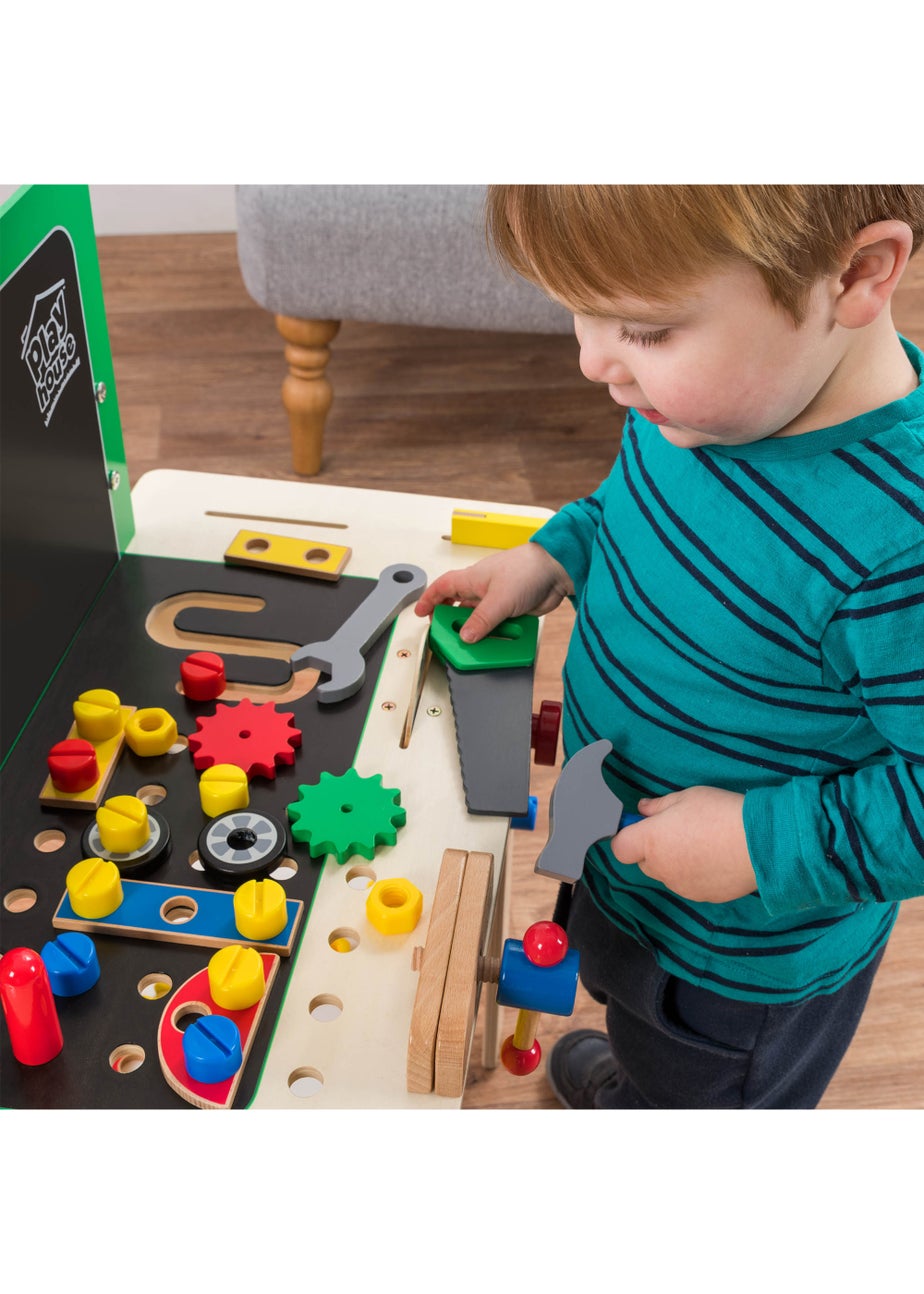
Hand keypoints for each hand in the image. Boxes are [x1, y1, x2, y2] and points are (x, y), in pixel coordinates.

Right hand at [414, 544, 572, 642]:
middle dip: (453, 623)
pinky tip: (499, 642)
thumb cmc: (527, 569)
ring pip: (480, 619)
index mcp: (471, 579)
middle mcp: (482, 589)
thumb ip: (480, 620)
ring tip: (475, 645)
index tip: (420, 613)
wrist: (557, 569)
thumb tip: (465, 636)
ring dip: (478, 631)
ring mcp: (498, 599)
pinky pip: (499, 625)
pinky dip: (498, 634)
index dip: (429, 600)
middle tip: (449, 638)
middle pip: (459, 608)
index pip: (442, 588)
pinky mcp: (514, 608)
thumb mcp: (499, 599)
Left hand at [610, 786, 755, 903]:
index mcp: (651, 841)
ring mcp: (682, 887)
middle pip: (645, 863)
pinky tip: (717, 860)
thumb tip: (643, 809)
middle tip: (680, 831)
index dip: (629, 838)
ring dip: (677, 863)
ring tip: (704, 845)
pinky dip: (697, 875)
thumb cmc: (720, 813)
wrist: (760, 843)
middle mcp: (661, 868)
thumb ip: (659, 806)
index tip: (644, 827)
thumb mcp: (687, 797)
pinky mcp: (703, 897)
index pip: (620, 849)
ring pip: (669, 875)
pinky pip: (691, 885)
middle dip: (655, 850)